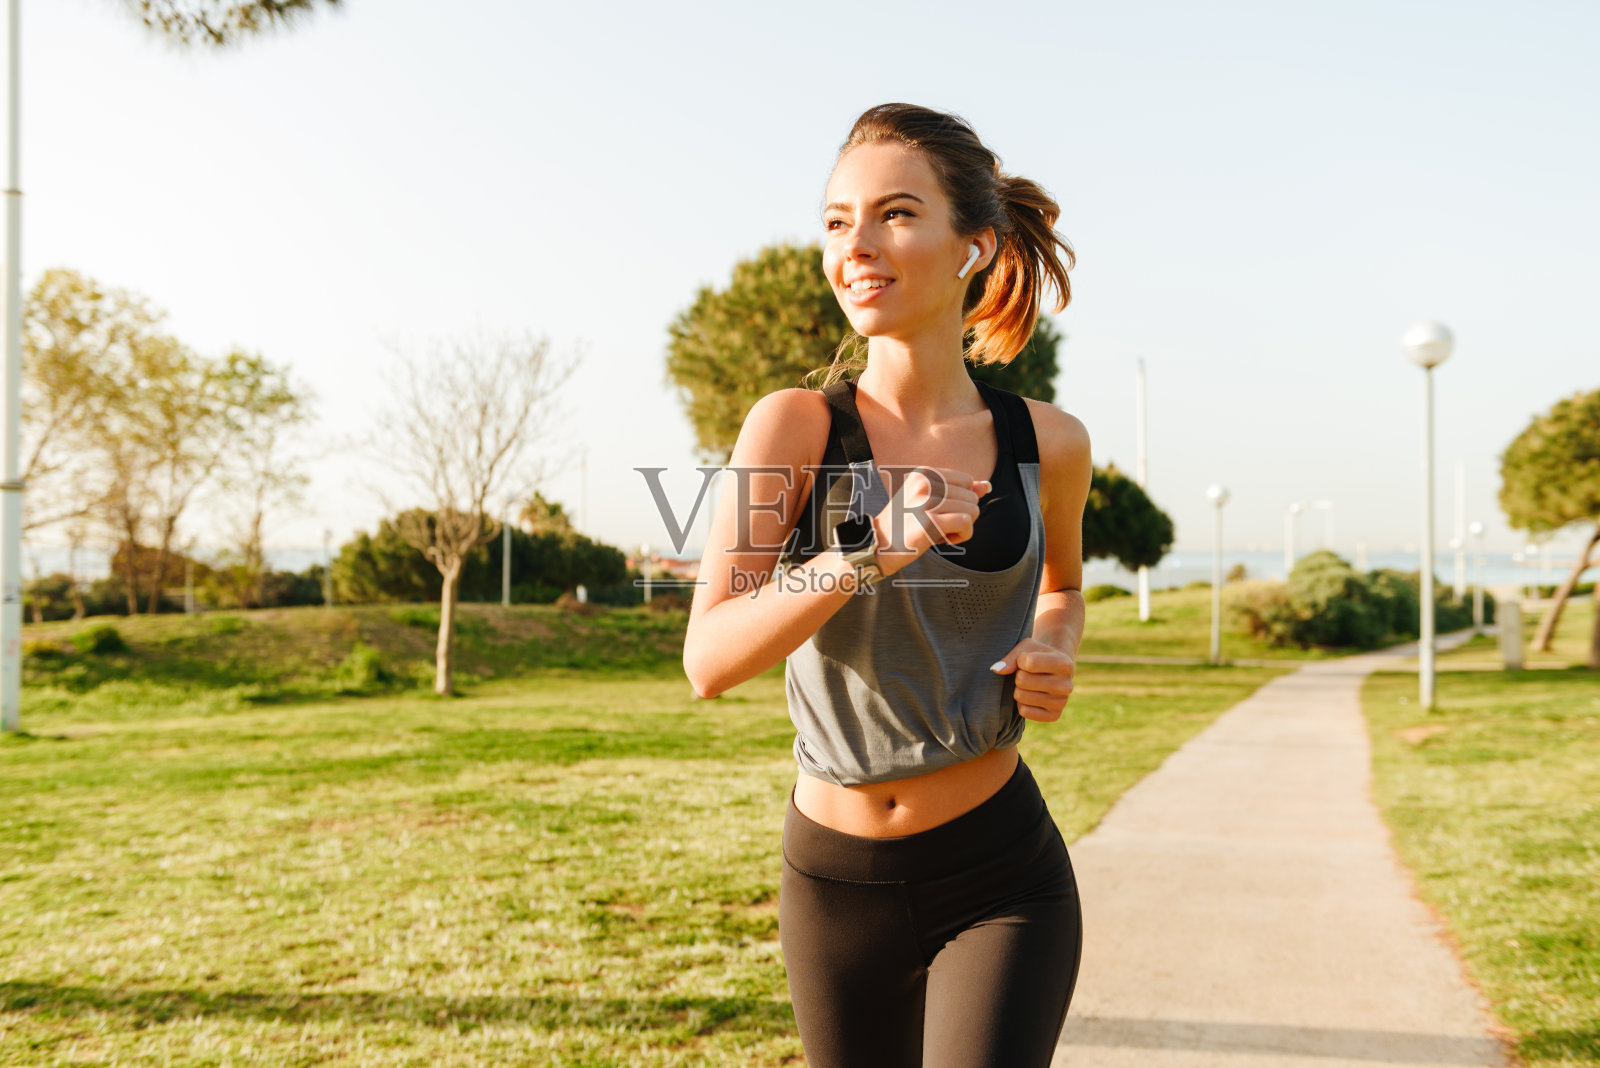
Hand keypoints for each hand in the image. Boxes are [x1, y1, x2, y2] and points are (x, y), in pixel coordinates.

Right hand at [871, 466, 990, 576]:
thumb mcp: (931, 502)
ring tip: (941, 532)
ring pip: (972, 510)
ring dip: (962, 528)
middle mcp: (925, 482)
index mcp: (924, 473)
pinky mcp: (930, 520)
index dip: (961, 500)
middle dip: (963, 515)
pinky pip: (966, 523)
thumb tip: (987, 486)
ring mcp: (927, 501)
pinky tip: (945, 540)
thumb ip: (959, 492)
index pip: (967, 480)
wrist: (878, 544)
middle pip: (972, 496)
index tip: (940, 512)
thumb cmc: (906, 524)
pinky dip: (962, 536)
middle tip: (939, 525)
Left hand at [989, 640, 1075, 721]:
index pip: (1029, 663)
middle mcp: (1067, 686)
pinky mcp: (1054, 716)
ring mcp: (1062, 703)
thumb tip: (996, 670)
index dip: (1020, 660)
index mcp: (1064, 664)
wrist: (1053, 669)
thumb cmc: (1037, 655)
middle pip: (1022, 681)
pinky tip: (1030, 695)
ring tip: (1029, 684)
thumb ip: (1011, 657)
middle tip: (1027, 673)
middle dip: (1018, 675)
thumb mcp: (1026, 648)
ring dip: (1019, 689)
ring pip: (1021, 696)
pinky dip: (1021, 703)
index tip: (1026, 659)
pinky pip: (1024, 711)